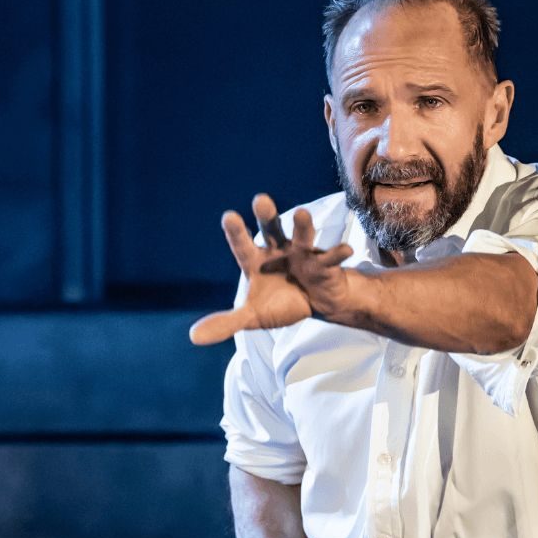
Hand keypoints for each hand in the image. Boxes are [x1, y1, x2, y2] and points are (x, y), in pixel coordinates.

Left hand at [189, 194, 353, 344]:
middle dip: (267, 215)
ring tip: (301, 214)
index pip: (242, 245)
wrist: (313, 304)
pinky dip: (337, 254)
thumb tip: (193, 337)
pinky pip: (330, 259)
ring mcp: (302, 254)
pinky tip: (345, 250)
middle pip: (271, 229)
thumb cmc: (278, 302)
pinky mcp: (324, 265)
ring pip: (302, 237)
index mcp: (256, 261)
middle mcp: (278, 251)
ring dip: (302, 226)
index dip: (236, 232)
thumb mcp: (252, 316)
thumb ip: (226, 323)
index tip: (229, 216)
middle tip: (261, 199)